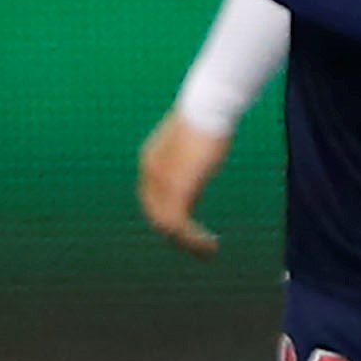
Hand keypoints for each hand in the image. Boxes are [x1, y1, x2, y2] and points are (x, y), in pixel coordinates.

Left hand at [136, 112, 230, 258]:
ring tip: (207, 251)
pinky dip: (193, 240)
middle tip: (197, 246)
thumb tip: (205, 148)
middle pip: (156, 214)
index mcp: (151, 161)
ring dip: (187, 242)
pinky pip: (180, 226)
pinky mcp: (176, 191)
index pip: (154, 197)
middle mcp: (150, 175)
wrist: (208, 109)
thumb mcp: (195, 137)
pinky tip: (210, 246)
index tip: (190, 224)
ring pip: (167, 225)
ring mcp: (161, 185)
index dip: (169, 213)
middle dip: (176, 233)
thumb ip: (192, 151)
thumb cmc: (209, 116)